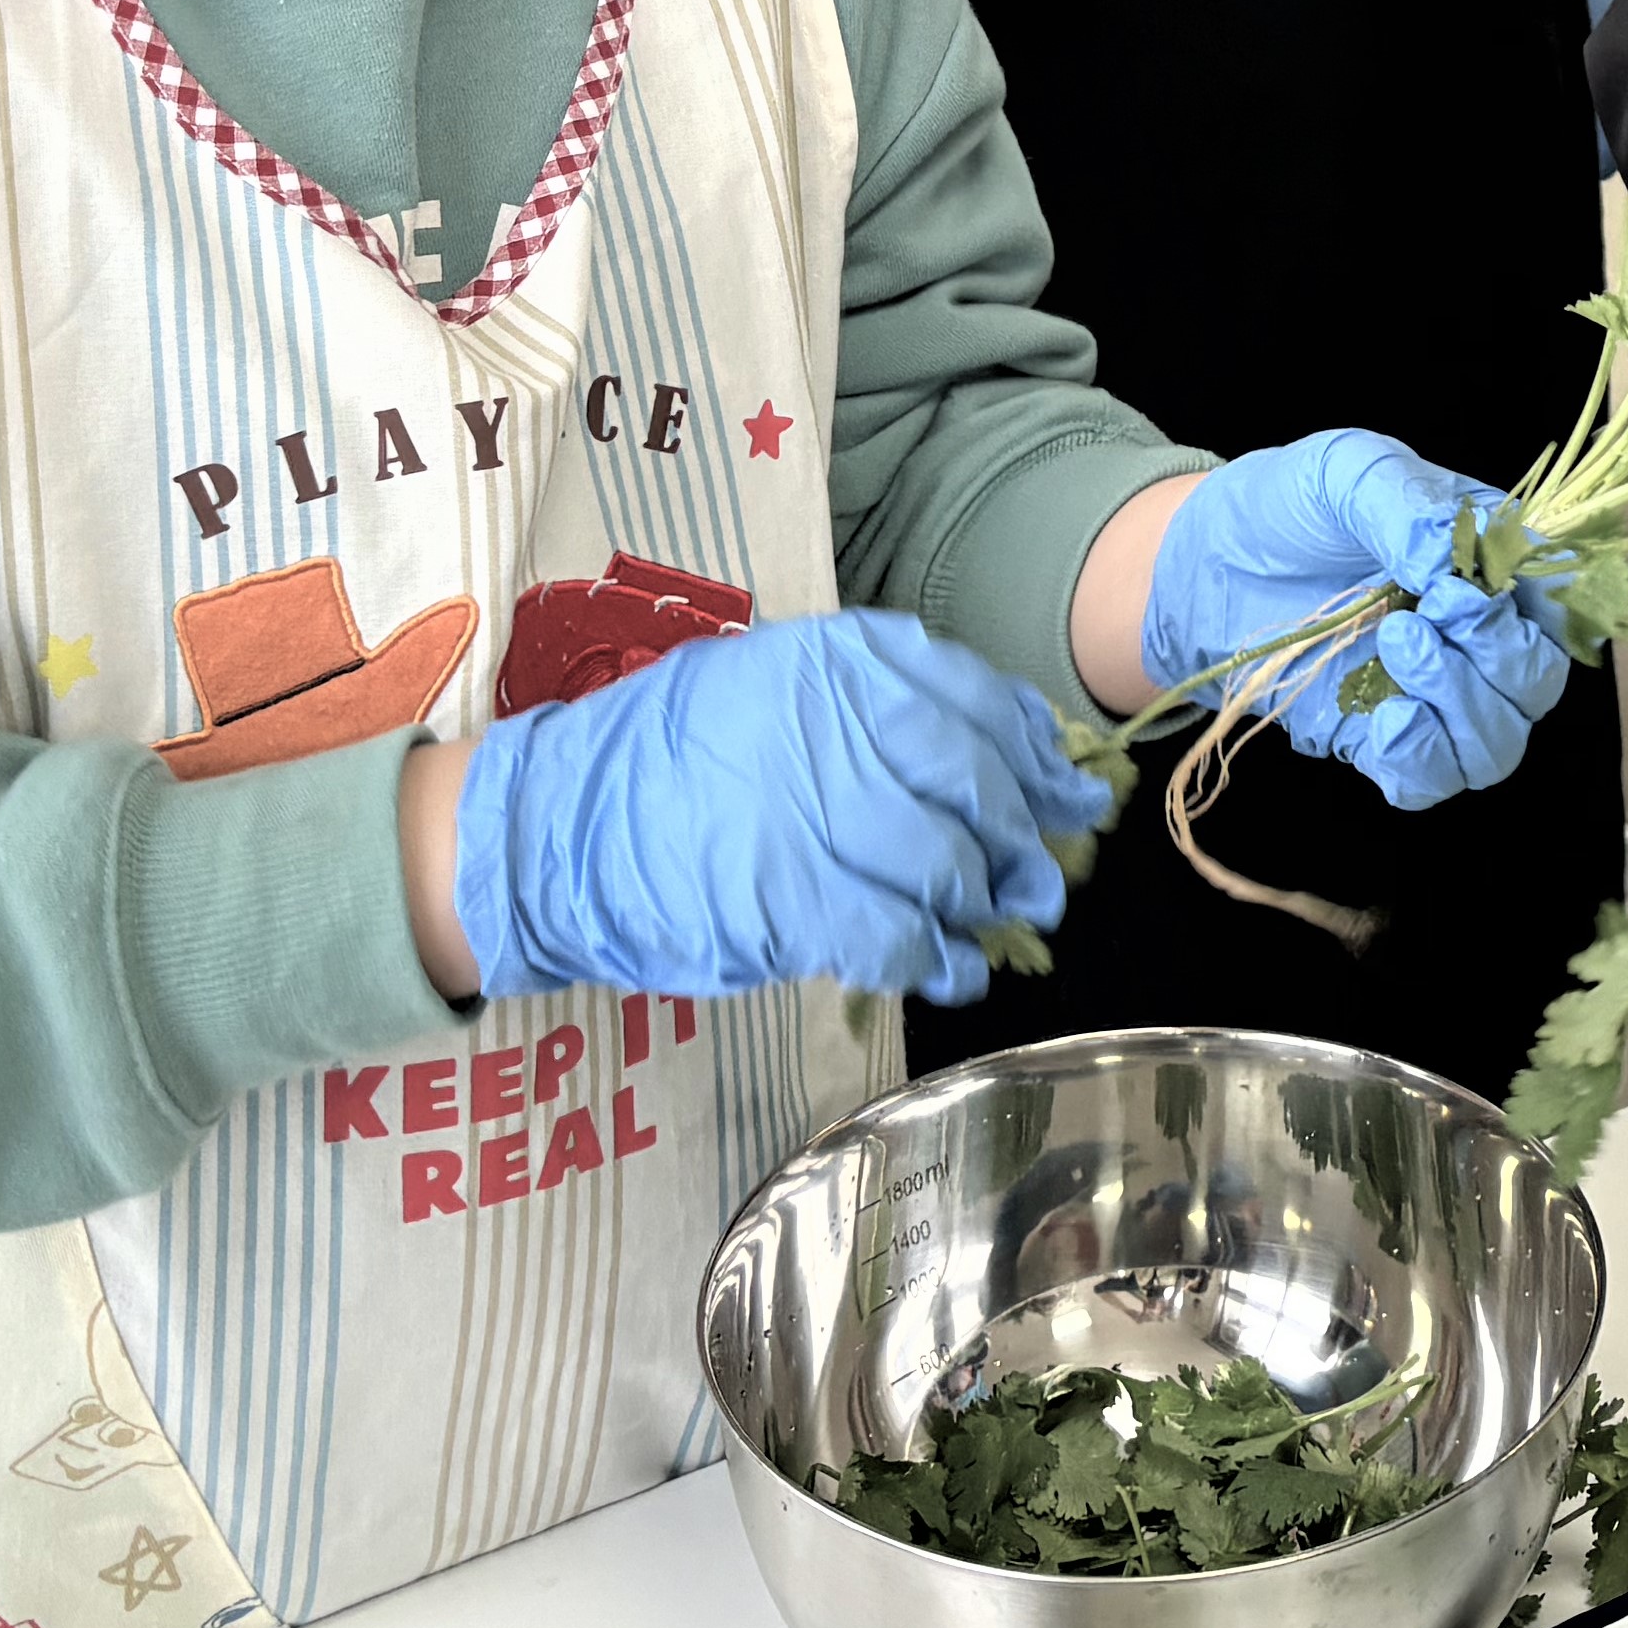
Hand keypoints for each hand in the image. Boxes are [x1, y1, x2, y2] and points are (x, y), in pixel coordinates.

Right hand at [454, 609, 1105, 1006]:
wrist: (561, 823)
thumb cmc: (672, 755)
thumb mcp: (775, 683)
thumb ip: (878, 705)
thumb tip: (998, 748)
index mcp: (840, 661)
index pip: (977, 703)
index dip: (1034, 757)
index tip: (1066, 791)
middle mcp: (839, 724)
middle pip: (975, 788)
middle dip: (1023, 837)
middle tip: (1044, 871)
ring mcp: (816, 813)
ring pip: (947, 865)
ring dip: (986, 903)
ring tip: (1000, 922)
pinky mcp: (793, 901)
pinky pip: (896, 934)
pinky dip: (937, 957)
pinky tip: (951, 966)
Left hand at [1141, 431, 1575, 810]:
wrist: (1200, 561)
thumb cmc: (1287, 506)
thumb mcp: (1347, 472)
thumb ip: (1408, 507)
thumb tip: (1453, 569)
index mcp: (1487, 558)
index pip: (1560, 596)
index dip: (1537, 603)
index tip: (1468, 585)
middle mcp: (1473, 632)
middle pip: (1539, 679)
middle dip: (1497, 657)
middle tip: (1421, 614)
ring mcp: (1429, 692)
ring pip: (1498, 740)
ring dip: (1461, 709)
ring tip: (1393, 648)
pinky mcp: (1377, 735)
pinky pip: (1432, 778)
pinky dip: (1420, 759)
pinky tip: (1381, 722)